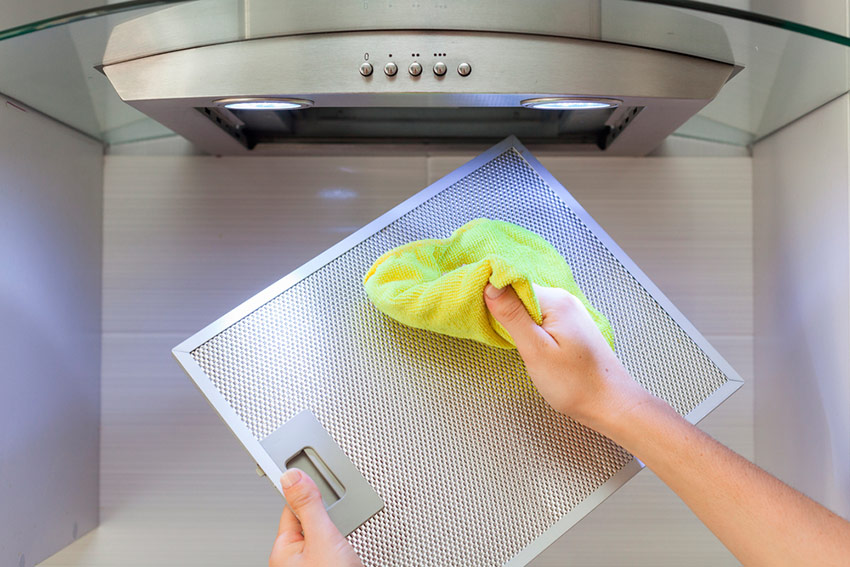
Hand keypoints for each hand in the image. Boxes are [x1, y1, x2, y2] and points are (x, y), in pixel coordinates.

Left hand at [269, 468, 363, 566]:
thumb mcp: (322, 538)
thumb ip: (309, 506)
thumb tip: (291, 477)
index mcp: (283, 551)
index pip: (292, 507)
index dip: (306, 492)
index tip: (314, 472)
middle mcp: (295, 559)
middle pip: (313, 519)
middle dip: (331, 515)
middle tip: (343, 517)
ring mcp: (314, 562)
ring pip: (328, 533)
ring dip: (343, 529)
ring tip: (352, 535)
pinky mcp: (332, 564)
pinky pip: (338, 546)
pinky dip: (348, 541)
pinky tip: (355, 545)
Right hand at [484, 283, 648, 431]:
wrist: (610, 404)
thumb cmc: (576, 384)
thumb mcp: (536, 350)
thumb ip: (512, 316)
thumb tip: (490, 285)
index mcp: (556, 301)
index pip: (512, 283)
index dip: (492, 296)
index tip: (477, 312)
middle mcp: (564, 300)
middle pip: (520, 294)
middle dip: (503, 310)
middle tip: (493, 334)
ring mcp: (568, 313)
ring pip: (529, 308)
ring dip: (515, 321)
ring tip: (512, 343)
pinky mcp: (569, 327)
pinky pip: (540, 318)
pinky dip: (528, 329)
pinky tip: (527, 345)